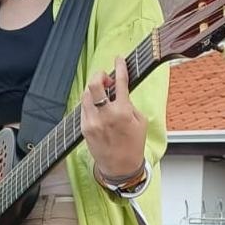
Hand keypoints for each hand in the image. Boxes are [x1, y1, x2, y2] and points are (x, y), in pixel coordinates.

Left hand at [81, 56, 146, 178]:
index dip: (120, 67)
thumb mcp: (141, 122)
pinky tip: (98, 107)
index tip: (119, 58)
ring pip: (87, 94)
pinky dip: (90, 102)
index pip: (120, 82)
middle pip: (95, 84)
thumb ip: (130, 105)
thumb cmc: (133, 144)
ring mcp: (92, 121)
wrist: (120, 166)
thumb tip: (120, 92)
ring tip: (102, 93)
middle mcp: (105, 114)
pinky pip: (84, 107)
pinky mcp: (84, 127)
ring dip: (94, 89)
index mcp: (123, 112)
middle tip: (106, 78)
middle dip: (99, 75)